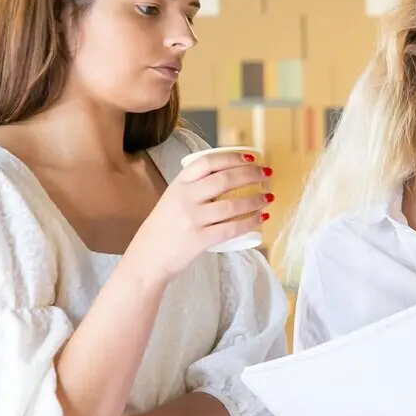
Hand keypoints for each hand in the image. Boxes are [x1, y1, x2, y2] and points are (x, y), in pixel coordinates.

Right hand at [129, 152, 273, 278]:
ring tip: (268, 197)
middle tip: (266, 173)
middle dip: (250, 174)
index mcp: (178, 184)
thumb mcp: (172, 200)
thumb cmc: (163, 229)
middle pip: (224, 180)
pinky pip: (231, 228)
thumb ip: (194, 189)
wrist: (147, 258)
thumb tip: (228, 178)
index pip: (207, 162)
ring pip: (231, 204)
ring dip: (255, 199)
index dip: (232, 157)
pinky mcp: (200, 239)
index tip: (251, 157)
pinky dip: (250, 222)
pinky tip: (261, 218)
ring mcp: (192, 219)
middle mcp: (185, 198)